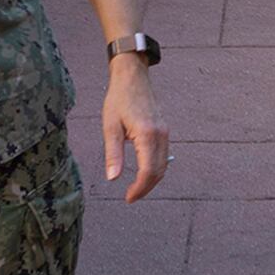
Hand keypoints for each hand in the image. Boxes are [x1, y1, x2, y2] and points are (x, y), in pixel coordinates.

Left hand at [102, 55, 168, 202]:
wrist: (132, 76)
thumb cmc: (119, 98)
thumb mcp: (110, 126)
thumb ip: (113, 153)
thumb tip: (113, 178)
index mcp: (147, 134)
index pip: (148, 171)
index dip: (139, 189)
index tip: (128, 198)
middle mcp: (160, 135)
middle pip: (159, 171)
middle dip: (146, 188)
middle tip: (131, 197)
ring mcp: (164, 132)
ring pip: (164, 165)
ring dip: (152, 179)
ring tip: (136, 188)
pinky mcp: (164, 129)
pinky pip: (164, 155)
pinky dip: (156, 168)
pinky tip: (144, 171)